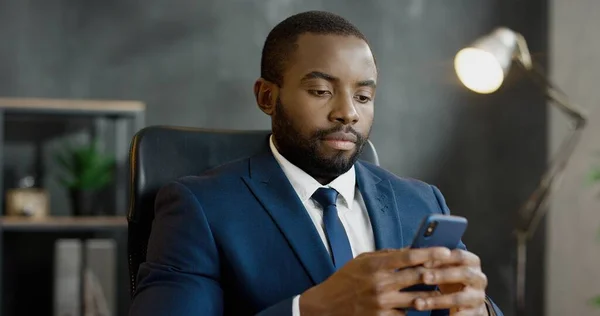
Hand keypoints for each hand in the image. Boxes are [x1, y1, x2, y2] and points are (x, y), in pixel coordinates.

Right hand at [299, 247, 451, 315]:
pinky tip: (417, 306)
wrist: (325, 307)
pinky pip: (406, 315)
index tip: (446, 251)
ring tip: (441, 291)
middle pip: (418, 277)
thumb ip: (386, 256)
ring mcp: (382, 304)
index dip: (430, 253)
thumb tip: (411, 250)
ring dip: (431, 295)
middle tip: (452, 270)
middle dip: (438, 273)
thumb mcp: (362, 261)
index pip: (409, 256)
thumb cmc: (345, 280)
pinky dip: (413, 310)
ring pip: (417, 299)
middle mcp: (380, 284)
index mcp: (375, 265)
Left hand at [414, 249, 488, 314]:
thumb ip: (435, 261)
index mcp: (472, 262)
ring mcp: (478, 296)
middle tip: (424, 278)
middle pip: (464, 274)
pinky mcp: (476, 313)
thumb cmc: (450, 278)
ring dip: (438, 301)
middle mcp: (479, 278)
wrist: (466, 300)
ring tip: (419, 303)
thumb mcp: (445, 267)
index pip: (460, 256)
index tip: (424, 263)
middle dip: (442, 275)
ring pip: (459, 298)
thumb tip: (416, 258)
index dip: (442, 258)